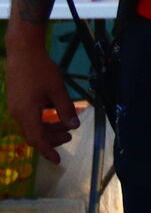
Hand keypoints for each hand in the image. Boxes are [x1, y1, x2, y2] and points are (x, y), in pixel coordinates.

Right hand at [5, 39, 78, 163]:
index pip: (37, 140)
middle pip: (34, 134)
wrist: (22, 52)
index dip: (48, 151)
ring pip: (32, 126)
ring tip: (67, 123)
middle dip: (52, 138)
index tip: (58, 160)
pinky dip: (42, 120)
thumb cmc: (41, 70)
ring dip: (49, 128)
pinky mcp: (17, 101)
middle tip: (70, 135)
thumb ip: (65, 109)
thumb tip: (74, 126)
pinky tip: (55, 113)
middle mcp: (18, 114)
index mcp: (27, 114)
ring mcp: (15, 108)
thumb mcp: (57, 90)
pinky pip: (29, 117)